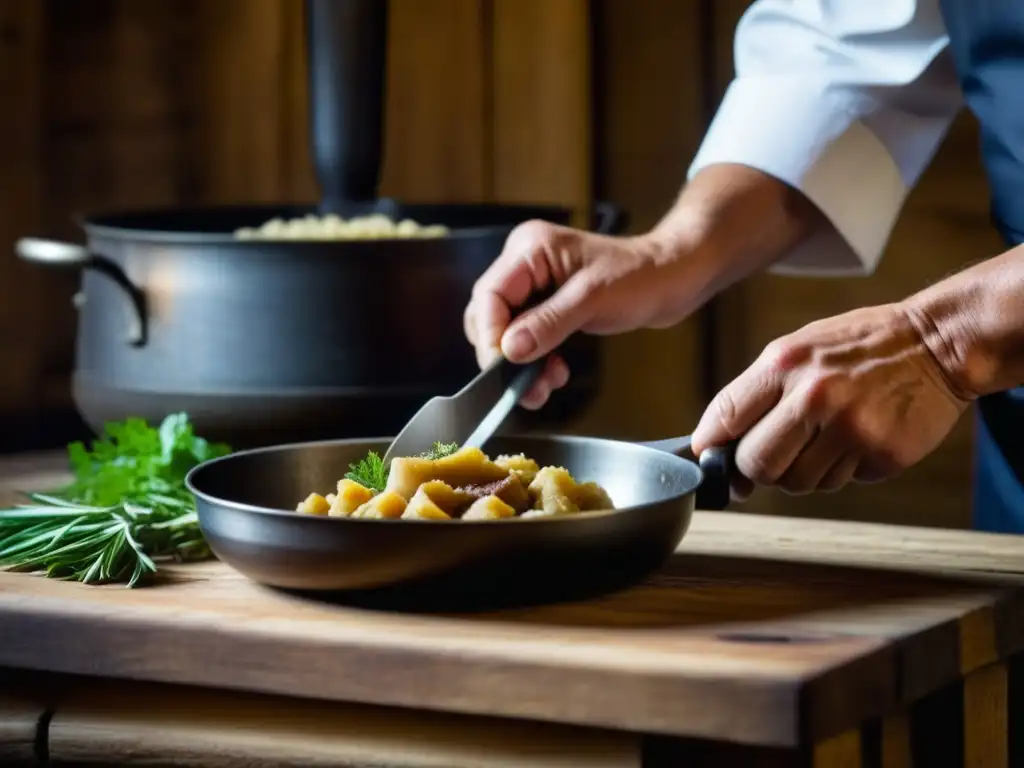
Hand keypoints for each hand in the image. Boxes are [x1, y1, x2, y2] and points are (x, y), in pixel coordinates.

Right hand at [463, 220, 681, 408]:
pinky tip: (553, 374)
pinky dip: (534, 360)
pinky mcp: (548, 304)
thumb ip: (548, 323)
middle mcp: (526, 263)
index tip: (502, 367)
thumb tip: (508, 350)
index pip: (489, 295)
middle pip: (489, 315)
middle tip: (522, 386)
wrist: (675, 278)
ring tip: (542, 387)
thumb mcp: (593, 300)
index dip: (491, 334)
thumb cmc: (641, 276)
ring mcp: (536, 284)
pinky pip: (525, 336)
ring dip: (519, 364)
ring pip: (505, 331)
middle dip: (503, 354)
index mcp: (530, 249)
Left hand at [691, 303, 972, 496]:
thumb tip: (716, 442)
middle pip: (756, 464)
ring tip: (825, 437)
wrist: (938, 342)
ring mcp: (850, 429)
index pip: (725, 416)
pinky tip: (857, 438)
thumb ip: (758, 392)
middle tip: (772, 456)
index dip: (710, 445)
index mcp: (785, 365)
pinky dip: (842, 469)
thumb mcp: (799, 348)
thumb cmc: (860, 345)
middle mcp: (814, 397)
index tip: (708, 456)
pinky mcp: (881, 454)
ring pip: (797, 483)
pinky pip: (840, 483)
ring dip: (803, 471)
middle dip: (756, 469)